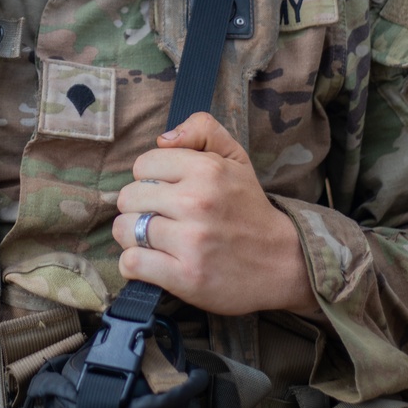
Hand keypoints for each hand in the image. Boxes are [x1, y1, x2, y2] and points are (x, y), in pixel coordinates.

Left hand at [112, 112, 317, 315]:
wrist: (283, 261)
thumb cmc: (248, 208)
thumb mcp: (235, 157)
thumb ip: (202, 130)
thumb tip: (162, 139)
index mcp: (206, 170)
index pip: (143, 165)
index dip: (150, 178)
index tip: (166, 191)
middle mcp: (196, 202)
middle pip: (129, 198)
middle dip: (139, 207)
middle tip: (161, 217)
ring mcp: (190, 242)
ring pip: (124, 229)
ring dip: (133, 236)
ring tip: (154, 239)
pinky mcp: (185, 277)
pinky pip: (132, 263)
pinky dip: (134, 264)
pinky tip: (151, 261)